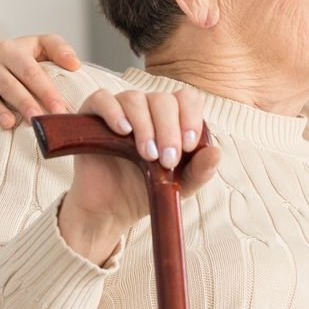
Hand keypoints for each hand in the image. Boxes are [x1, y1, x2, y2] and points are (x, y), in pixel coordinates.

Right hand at [0, 34, 82, 134]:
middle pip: (8, 86)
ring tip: (10, 125)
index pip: (30, 72)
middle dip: (24, 104)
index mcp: (11, 50)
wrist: (4, 62)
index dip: (45, 91)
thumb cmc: (30, 57)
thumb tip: (74, 65)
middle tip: (38, 121)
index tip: (59, 109)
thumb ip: (60, 49)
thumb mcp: (44, 45)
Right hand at [54, 88, 222, 263]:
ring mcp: (120, 110)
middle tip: (167, 159)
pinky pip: (102, 99)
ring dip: (145, 126)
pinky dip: (113, 111)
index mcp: (172, 118)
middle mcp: (147, 108)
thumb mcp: (179, 186)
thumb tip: (216, 152)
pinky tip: (123, 131)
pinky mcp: (92, 117)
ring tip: (147, 155)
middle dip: (169, 129)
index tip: (188, 145)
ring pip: (135, 99)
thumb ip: (200, 170)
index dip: (190, 117)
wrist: (112, 210)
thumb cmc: (147, 190)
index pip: (187, 99)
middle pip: (163, 100)